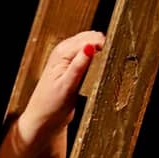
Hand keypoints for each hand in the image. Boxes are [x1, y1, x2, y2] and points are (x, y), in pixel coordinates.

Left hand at [17, 31, 104, 152]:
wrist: (44, 119)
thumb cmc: (51, 105)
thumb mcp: (67, 86)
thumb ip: (79, 65)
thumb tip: (90, 46)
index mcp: (62, 52)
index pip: (89, 39)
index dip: (104, 46)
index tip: (114, 58)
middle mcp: (65, 50)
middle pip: (92, 38)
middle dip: (103, 47)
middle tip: (112, 64)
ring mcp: (69, 57)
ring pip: (93, 46)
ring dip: (102, 52)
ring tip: (108, 67)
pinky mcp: (74, 66)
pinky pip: (90, 56)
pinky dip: (98, 59)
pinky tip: (102, 70)